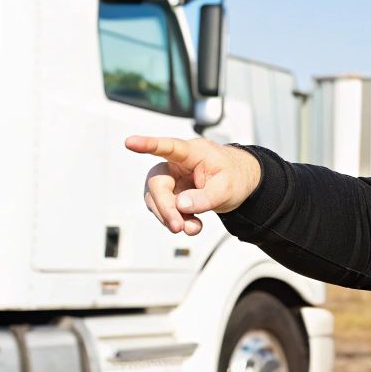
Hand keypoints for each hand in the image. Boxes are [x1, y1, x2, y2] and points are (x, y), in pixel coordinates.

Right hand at [125, 135, 262, 235]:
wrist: (241, 184)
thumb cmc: (234, 176)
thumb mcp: (227, 189)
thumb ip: (204, 198)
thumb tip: (180, 205)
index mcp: (192, 153)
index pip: (168, 147)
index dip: (148, 145)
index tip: (130, 142)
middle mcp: (176, 165)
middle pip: (158, 183)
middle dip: (165, 208)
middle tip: (178, 227)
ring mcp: (172, 180)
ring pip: (157, 200)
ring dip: (170, 218)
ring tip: (193, 228)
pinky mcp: (172, 195)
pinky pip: (165, 210)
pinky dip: (177, 221)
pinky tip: (193, 226)